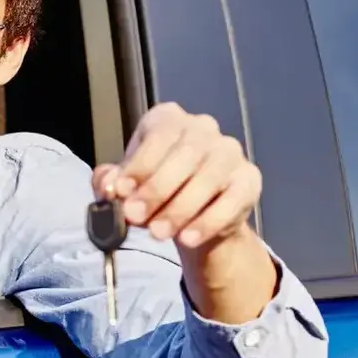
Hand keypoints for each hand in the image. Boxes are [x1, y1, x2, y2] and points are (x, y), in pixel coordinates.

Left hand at [91, 102, 260, 247]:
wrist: (195, 214)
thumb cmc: (155, 187)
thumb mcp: (126, 182)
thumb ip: (111, 181)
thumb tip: (108, 187)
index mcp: (168, 119)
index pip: (158, 136)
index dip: (139, 165)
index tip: (122, 192)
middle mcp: (203, 128)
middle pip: (184, 156)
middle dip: (156, 190)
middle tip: (135, 217)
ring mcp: (230, 152)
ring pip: (208, 179)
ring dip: (180, 209)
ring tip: (158, 233)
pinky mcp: (249, 179)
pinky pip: (231, 201)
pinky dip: (207, 222)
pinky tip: (188, 239)